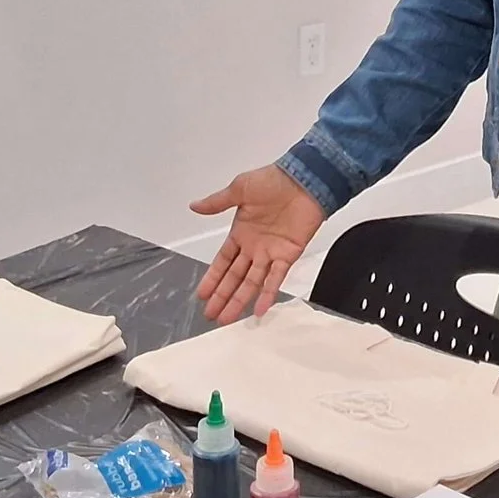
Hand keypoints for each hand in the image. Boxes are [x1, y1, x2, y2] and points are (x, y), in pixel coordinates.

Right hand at [190, 166, 324, 322]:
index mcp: (240, 233)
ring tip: (226, 318)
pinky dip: (267, 294)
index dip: (212, 278)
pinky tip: (258, 310)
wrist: (304, 179)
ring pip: (252, 283)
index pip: (222, 261)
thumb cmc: (273, 181)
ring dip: (239, 300)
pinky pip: (276, 279)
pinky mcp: (288, 255)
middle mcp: (254, 247)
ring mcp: (270, 253)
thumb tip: (194, 206)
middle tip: (210, 315)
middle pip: (234, 277)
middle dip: (222, 296)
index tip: (202, 294)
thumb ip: (217, 203)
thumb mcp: (239, 189)